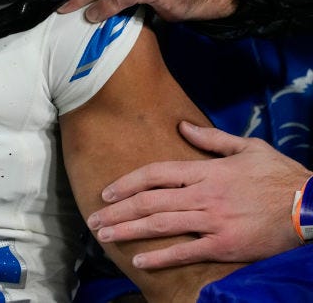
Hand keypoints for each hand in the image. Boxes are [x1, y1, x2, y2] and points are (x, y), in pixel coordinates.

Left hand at [87, 122, 309, 266]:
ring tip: (105, 235)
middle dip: (117, 210)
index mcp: (206, 171)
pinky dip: (160, 257)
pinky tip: (139, 260)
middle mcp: (203, 195)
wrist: (312, 205)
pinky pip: (186, 252)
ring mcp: (213, 221)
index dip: (127, 182)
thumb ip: (211, 138)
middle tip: (94, 218)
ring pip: (161, 225)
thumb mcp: (248, 147)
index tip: (107, 192)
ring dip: (129, 230)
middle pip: (149, 200)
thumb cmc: (281, 176)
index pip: (155, 174)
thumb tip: (181, 125)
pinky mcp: (225, 244)